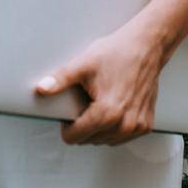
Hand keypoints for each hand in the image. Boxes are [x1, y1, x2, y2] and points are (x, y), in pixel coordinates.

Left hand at [33, 22, 163, 146]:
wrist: (146, 46)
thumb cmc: (117, 53)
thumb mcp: (84, 64)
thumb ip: (61, 79)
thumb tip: (41, 89)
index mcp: (106, 113)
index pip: (75, 137)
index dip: (66, 125)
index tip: (68, 111)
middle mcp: (123, 124)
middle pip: (89, 140)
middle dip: (83, 126)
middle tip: (85, 101)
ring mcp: (136, 127)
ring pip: (105, 141)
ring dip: (98, 129)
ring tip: (99, 103)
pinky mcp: (146, 125)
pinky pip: (122, 137)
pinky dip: (114, 128)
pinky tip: (114, 108)